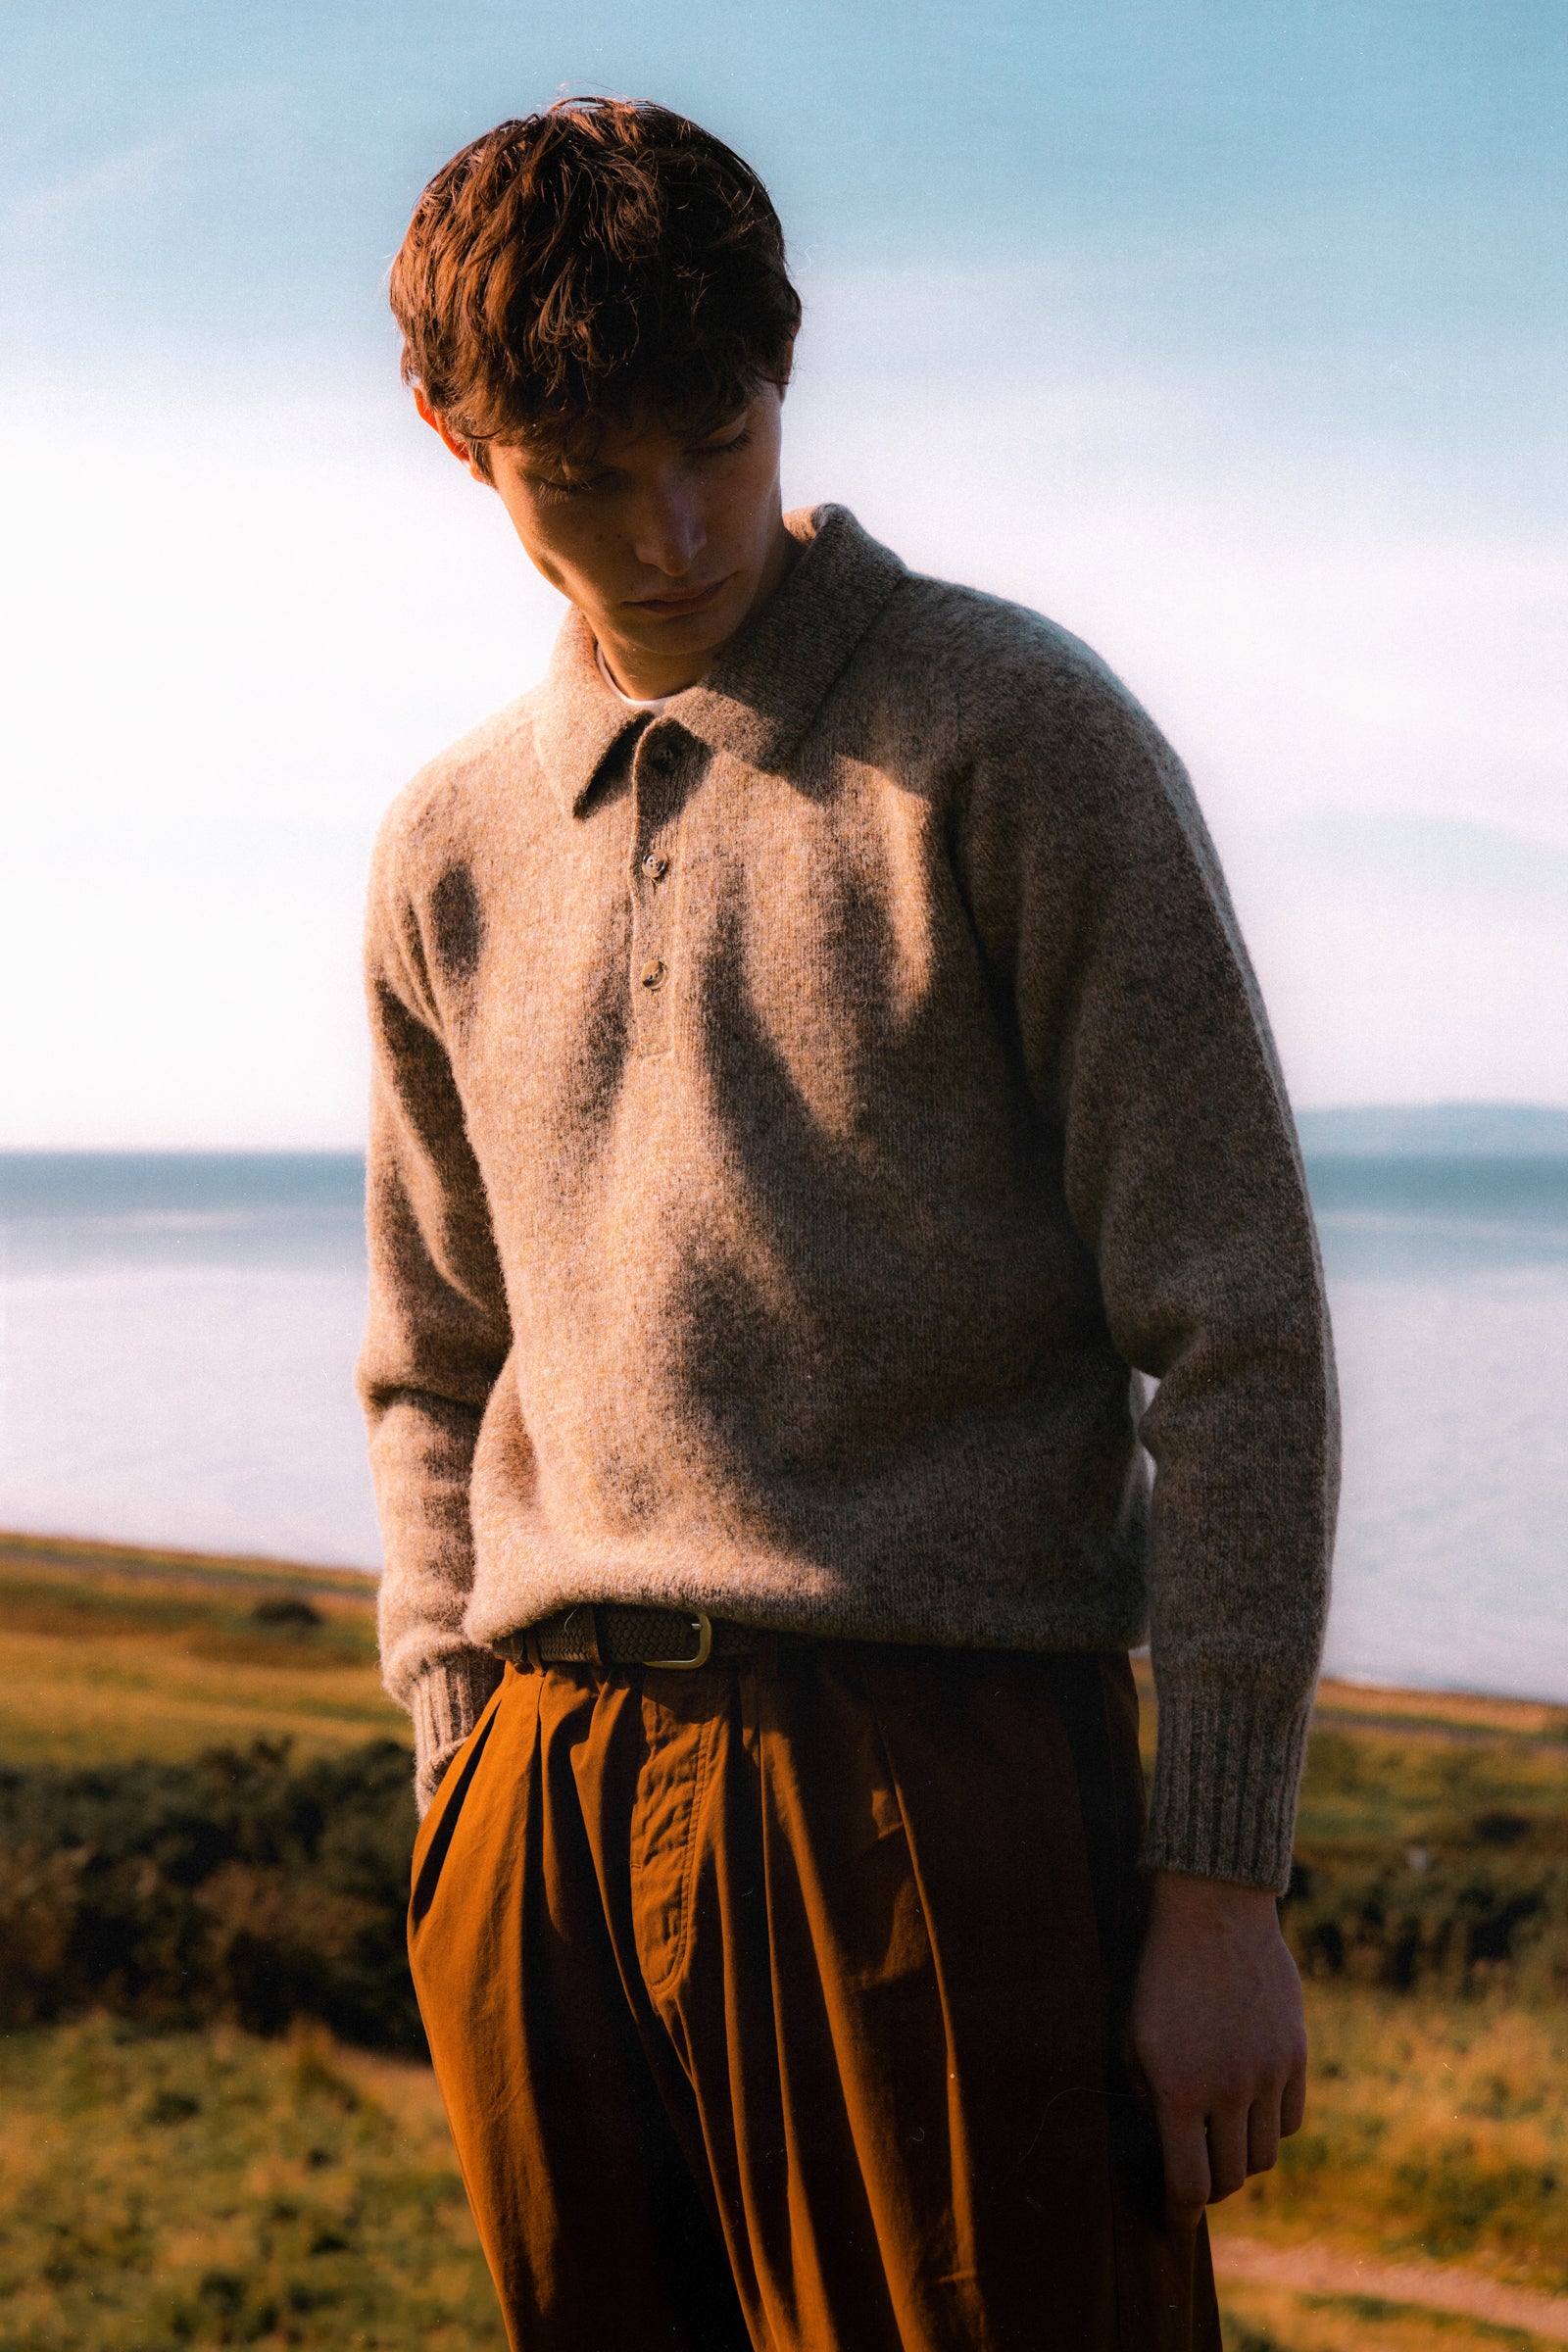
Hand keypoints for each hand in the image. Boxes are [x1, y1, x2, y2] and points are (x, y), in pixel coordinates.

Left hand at [1128, 1870, 1306, 2231]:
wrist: (1213, 1912)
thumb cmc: (1160, 1975)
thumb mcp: (1133, 2038)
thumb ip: (1149, 2100)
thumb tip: (1167, 2151)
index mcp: (1179, 2090)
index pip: (1188, 2184)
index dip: (1179, 2214)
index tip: (1174, 2224)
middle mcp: (1228, 2090)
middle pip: (1231, 2179)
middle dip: (1209, 2188)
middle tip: (1195, 2177)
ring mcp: (1268, 2074)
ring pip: (1264, 2156)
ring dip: (1241, 2158)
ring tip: (1221, 2140)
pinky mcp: (1296, 2056)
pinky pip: (1289, 2121)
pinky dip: (1269, 2128)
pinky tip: (1249, 2112)